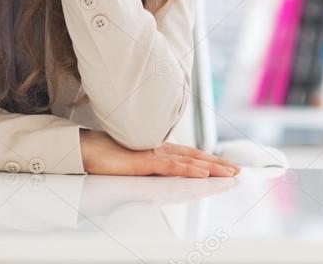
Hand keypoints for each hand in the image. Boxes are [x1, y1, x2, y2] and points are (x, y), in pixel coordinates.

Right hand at [79, 129, 241, 177]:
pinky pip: (172, 167)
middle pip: (195, 156)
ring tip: (230, 173)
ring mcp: (152, 154)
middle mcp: (159, 148)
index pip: (189, 154)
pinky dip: (190, 170)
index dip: (208, 159)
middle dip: (218, 163)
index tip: (226, 165)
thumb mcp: (132, 161)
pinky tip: (204, 174)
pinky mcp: (144, 162)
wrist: (85, 149)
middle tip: (237, 171)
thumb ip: (147, 165)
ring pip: (189, 161)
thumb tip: (156, 171)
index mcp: (157, 148)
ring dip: (212, 167)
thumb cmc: (104, 154)